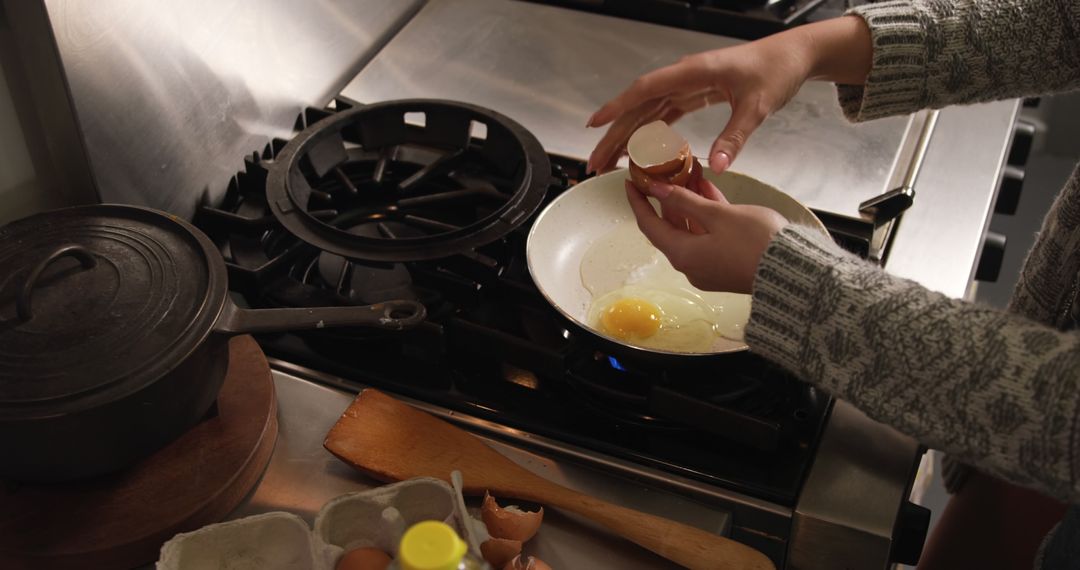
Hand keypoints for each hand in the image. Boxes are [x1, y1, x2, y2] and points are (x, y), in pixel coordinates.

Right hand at [586, 17, 872, 174]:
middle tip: (595, 162)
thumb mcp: (758, 106)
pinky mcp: (696, 93)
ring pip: (648, 112)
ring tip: (609, 161)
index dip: (617, 108)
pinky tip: (638, 150)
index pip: (645, 90)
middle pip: (639, 107)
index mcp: (692, 72)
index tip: (595, 125)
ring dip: (627, 136)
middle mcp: (684, 77)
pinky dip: (649, 132)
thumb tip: (718, 166)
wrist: (794, 56)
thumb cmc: (776, 71)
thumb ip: (735, 136)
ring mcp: (688, 85)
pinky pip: (664, 113)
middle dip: (615, 135)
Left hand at [625, 177, 787, 293]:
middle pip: (670, 226)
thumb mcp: (718, 215)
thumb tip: (658, 189)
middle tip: (663, 171)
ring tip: (688, 172)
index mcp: (683, 255)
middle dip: (668, 197)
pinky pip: (708, 234)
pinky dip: (706, 214)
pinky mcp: (726, 263)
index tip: (631, 182)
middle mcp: (692, 264)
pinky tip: (707, 189)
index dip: (638, 202)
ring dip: (689, 201)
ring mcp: (710, 265)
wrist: (797, 272)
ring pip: (692, 227)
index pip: (649, 225)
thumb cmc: (757, 243)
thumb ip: (685, 200)